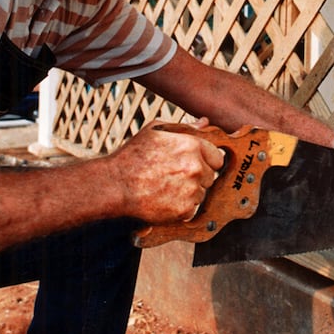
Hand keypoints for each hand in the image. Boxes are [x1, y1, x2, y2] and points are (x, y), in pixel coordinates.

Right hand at [106, 123, 225, 222]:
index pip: (217, 157)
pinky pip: (191, 209)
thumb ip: (185, 127)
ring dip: (189, 193)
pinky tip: (164, 199)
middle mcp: (195, 167)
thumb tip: (204, 123)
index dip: (206, 161)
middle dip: (197, 177)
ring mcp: (191, 190)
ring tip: (166, 188)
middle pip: (210, 177)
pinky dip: (181, 208)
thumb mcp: (156, 131)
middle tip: (174, 177)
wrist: (115, 184)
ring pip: (201, 194)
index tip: (192, 165)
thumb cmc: (133, 156)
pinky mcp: (184, 210)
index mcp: (192, 145)